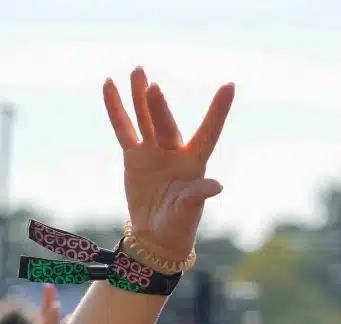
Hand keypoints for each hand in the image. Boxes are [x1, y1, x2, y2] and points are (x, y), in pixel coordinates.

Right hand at [103, 67, 234, 261]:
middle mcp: (175, 150)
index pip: (208, 131)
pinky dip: (117, 109)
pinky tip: (110, 86)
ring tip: (138, 70)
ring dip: (140, 96)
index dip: (218, 111)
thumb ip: (198, 195)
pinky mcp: (134, 155)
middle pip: (166, 124)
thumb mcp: (189, 211)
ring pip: (146, 119)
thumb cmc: (179, 224)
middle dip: (159, 108)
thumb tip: (217, 186)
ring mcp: (153, 150)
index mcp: (195, 162)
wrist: (155, 235)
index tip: (230, 86)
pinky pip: (124, 129)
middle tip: (152, 87)